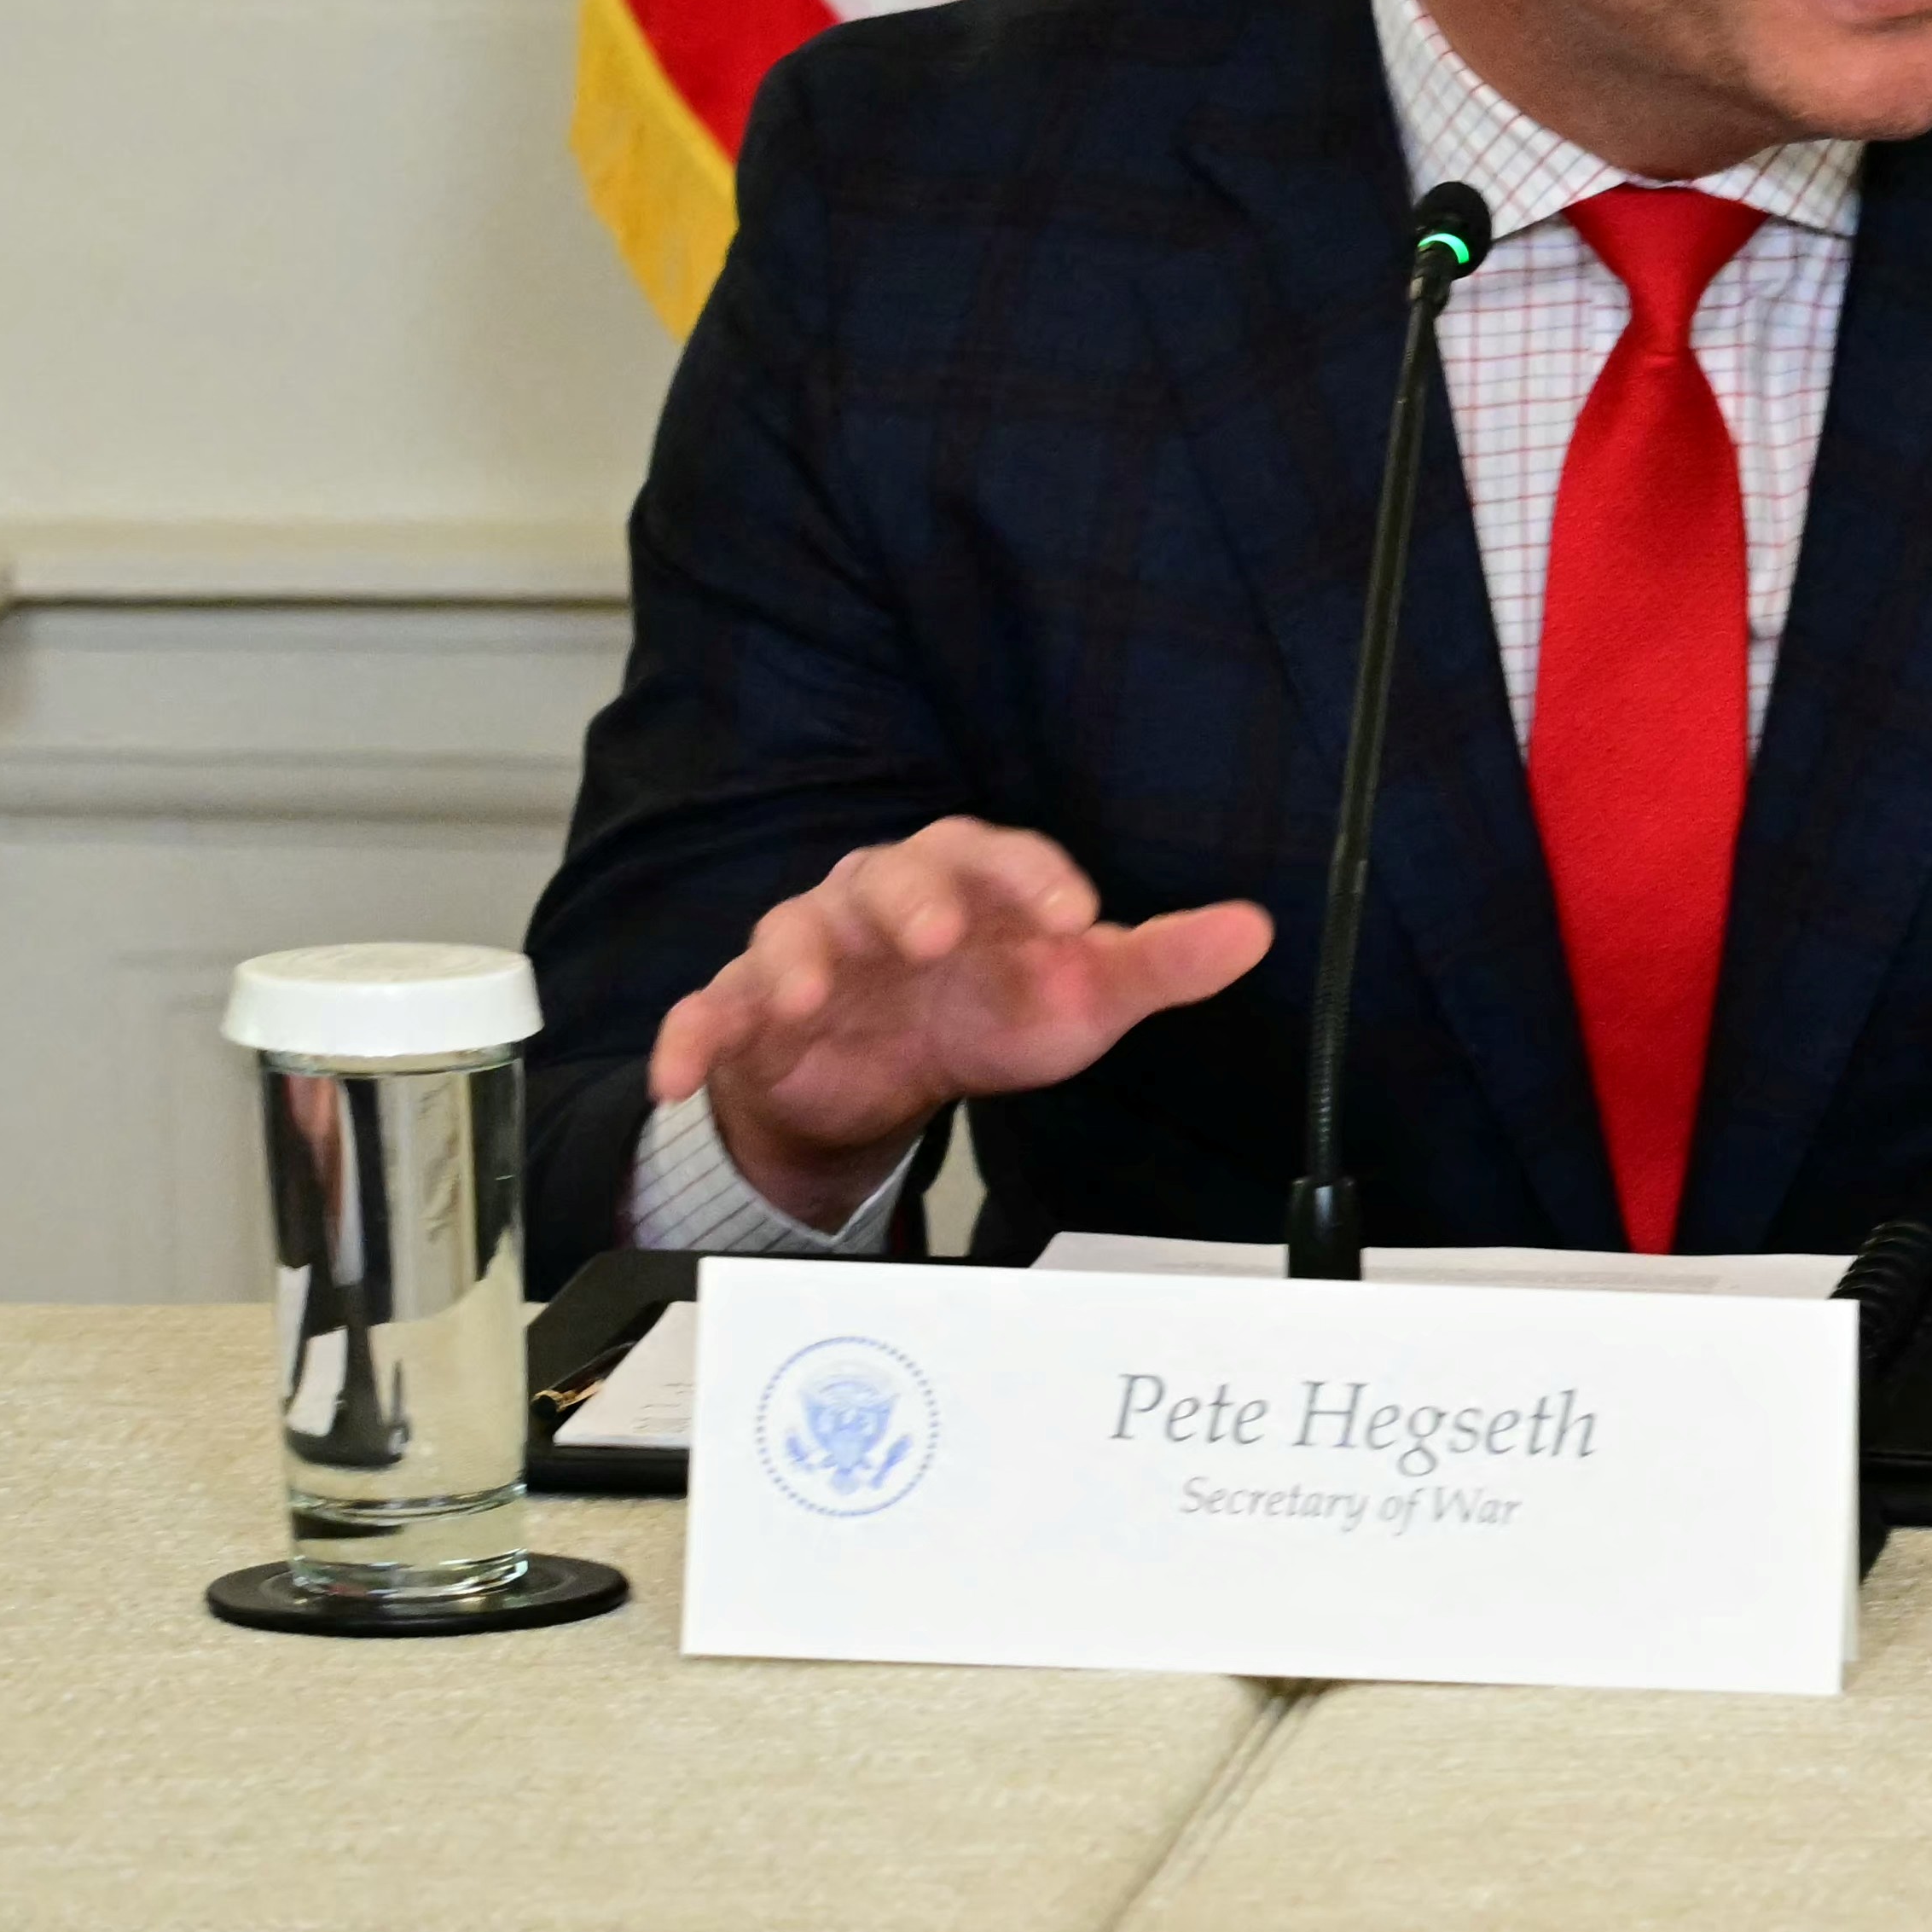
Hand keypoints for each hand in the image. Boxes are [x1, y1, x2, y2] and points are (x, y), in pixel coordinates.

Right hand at [649, 818, 1271, 1233]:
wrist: (890, 1071)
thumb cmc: (988, 1010)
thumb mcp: (1080, 995)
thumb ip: (1159, 964)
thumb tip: (1252, 930)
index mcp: (969, 884)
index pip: (1001, 858)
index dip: (1036, 879)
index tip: (1076, 914)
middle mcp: (880, 903)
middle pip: (888, 878)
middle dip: (909, 900)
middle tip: (933, 934)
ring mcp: (807, 955)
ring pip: (788, 935)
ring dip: (793, 962)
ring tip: (804, 997)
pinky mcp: (745, 1015)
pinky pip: (706, 1016)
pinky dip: (690, 1040)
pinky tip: (679, 1073)